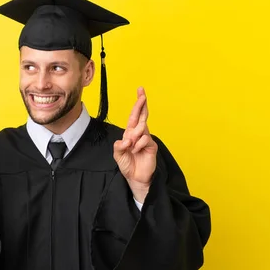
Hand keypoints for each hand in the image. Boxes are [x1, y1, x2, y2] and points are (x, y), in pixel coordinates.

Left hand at [113, 87, 157, 202]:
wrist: (135, 178)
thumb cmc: (127, 165)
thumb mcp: (117, 155)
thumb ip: (119, 146)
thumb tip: (126, 139)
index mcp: (130, 133)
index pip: (135, 116)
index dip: (138, 104)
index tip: (141, 92)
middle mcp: (139, 134)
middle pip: (142, 116)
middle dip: (141, 104)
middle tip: (142, 94)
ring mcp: (146, 139)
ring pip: (141, 128)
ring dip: (134, 136)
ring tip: (130, 146)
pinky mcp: (151, 146)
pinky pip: (145, 139)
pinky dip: (138, 144)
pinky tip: (136, 151)